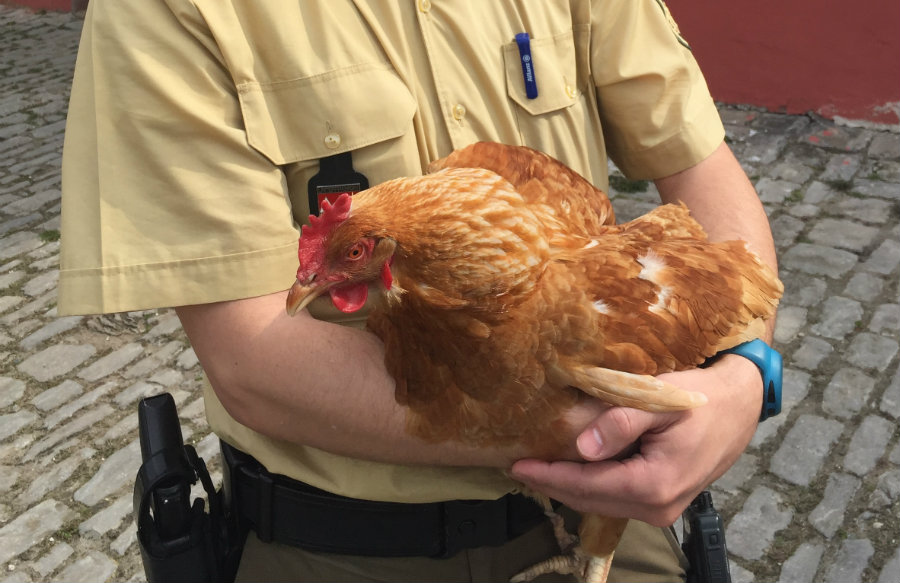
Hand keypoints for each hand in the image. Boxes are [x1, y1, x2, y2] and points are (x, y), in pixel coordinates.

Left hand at [510, 355, 761, 525]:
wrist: (740, 405)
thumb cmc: (701, 398)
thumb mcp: (660, 400)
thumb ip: (621, 423)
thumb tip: (583, 448)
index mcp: (654, 484)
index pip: (586, 485)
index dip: (548, 476)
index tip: (516, 466)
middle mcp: (657, 507)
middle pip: (589, 500)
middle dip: (552, 484)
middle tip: (517, 466)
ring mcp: (662, 509)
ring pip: (601, 502)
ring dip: (568, 486)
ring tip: (537, 467)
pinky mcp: (663, 502)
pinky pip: (616, 498)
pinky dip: (589, 486)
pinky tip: (571, 468)